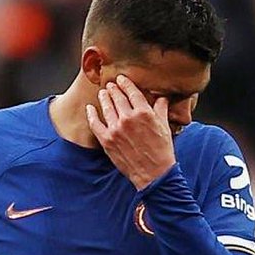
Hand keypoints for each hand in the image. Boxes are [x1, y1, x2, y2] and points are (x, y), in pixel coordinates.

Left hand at [85, 74, 175, 189]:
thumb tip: (162, 97)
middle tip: (110, 85)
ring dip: (104, 98)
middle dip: (113, 89)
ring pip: (106, 107)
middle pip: (117, 97)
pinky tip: (89, 109)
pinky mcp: (107, 141)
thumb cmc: (162, 151)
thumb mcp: (164, 126)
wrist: (154, 174)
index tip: (121, 79)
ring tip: (102, 93)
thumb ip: (160, 108)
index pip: (131, 91)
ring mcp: (116, 129)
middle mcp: (128, 118)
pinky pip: (95, 124)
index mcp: (144, 112)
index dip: (125, 83)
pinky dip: (91, 115)